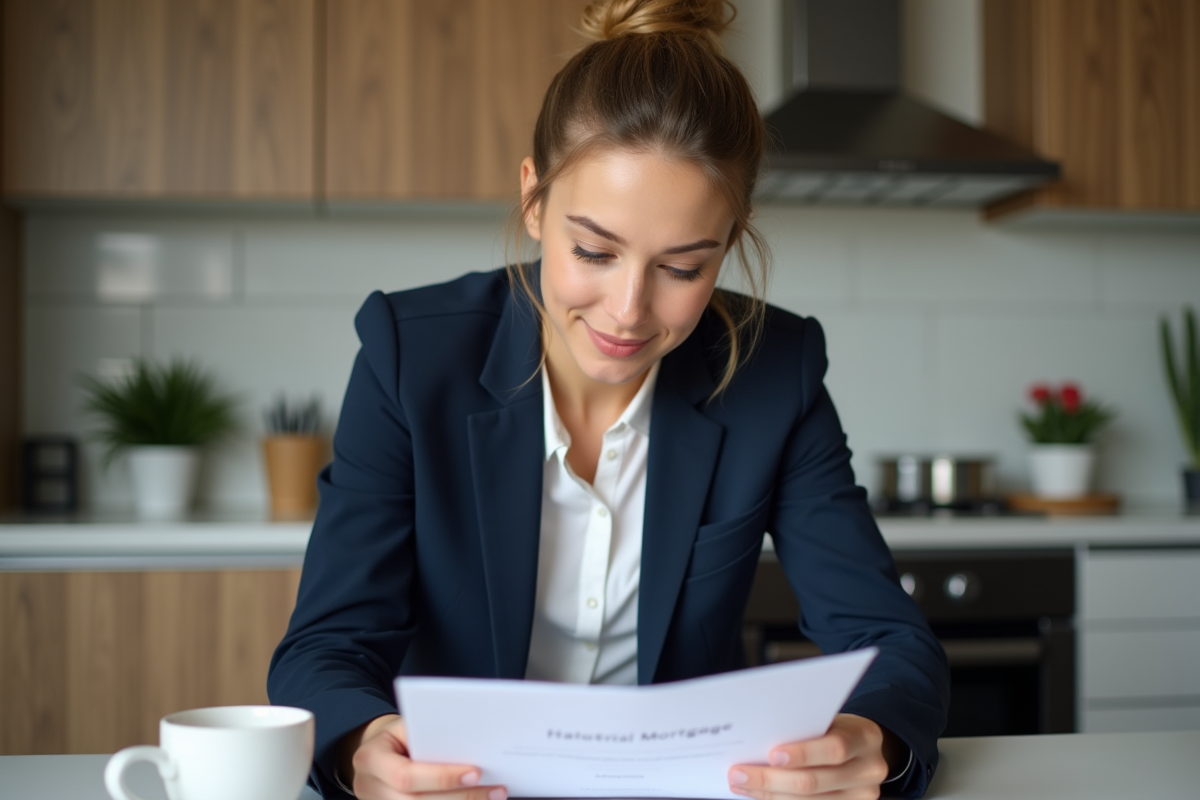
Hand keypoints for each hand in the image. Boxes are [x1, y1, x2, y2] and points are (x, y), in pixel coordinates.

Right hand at [342, 714, 507, 799]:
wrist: (374, 752)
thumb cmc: (397, 736)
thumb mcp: (405, 726)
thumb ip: (430, 737)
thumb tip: (471, 745)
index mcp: (370, 759)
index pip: (406, 776)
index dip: (442, 778)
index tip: (475, 772)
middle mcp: (369, 788)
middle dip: (460, 798)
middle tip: (496, 790)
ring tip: (492, 797)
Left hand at [727, 714, 897, 799]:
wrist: (867, 750)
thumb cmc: (838, 729)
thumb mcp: (831, 720)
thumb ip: (806, 729)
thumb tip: (757, 741)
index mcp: (864, 738)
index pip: (835, 748)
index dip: (803, 754)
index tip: (771, 755)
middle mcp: (869, 770)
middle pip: (815, 781)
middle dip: (771, 779)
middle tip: (739, 774)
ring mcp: (863, 796)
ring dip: (770, 794)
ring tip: (743, 785)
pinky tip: (761, 794)